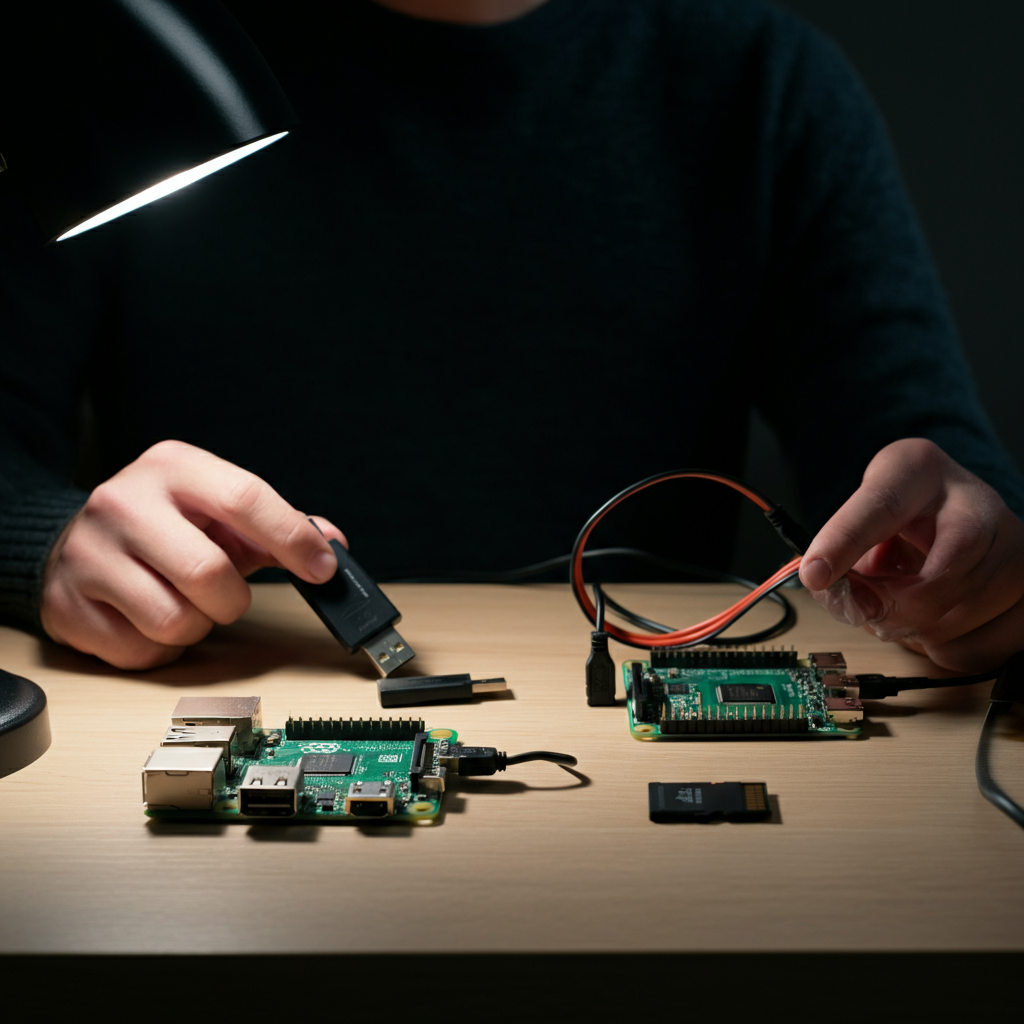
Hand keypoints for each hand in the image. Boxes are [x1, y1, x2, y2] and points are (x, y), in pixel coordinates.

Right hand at [41, 440, 346, 669]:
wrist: (73, 538)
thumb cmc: (164, 524)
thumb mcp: (218, 508)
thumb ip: (277, 524)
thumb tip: (332, 544)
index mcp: (173, 468)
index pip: (246, 498)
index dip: (293, 539)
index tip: (322, 569)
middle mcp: (124, 503)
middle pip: (209, 573)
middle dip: (233, 599)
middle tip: (227, 594)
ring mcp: (88, 555)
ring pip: (175, 622)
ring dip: (197, 625)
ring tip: (183, 601)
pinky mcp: (66, 605)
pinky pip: (141, 652)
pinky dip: (159, 648)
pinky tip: (148, 618)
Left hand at [798, 438, 1023, 672]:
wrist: (951, 512)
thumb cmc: (902, 515)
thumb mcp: (860, 518)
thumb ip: (838, 552)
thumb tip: (828, 590)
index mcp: (919, 471)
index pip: (883, 506)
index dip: (845, 542)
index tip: (815, 574)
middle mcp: (979, 502)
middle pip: (938, 577)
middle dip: (890, 608)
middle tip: (866, 608)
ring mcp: (1016, 547)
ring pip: (959, 619)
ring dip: (914, 631)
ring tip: (903, 606)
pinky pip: (981, 648)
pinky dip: (945, 650)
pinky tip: (936, 622)